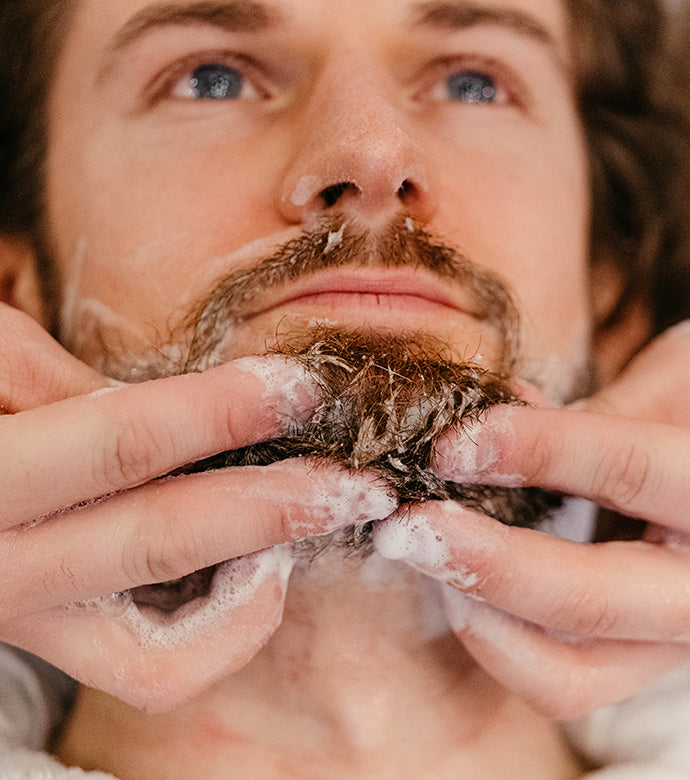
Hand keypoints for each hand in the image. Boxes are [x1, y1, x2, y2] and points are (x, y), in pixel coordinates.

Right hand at [0, 306, 396, 711]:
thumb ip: (73, 385)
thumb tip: (187, 407)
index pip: (120, 444)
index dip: (220, 413)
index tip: (300, 388)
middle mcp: (3, 570)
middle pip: (160, 541)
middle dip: (274, 505)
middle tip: (357, 481)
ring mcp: (34, 620)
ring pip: (161, 647)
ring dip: (257, 584)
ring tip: (312, 523)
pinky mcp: (60, 645)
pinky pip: (155, 674)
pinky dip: (222, 635)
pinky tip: (257, 574)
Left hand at [373, 322, 689, 719]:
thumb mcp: (670, 390)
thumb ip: (595, 406)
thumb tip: (501, 405)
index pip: (627, 471)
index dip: (533, 452)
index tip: (451, 444)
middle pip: (589, 599)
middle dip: (483, 562)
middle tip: (406, 527)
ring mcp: (666, 640)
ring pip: (568, 672)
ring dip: (478, 614)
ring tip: (426, 555)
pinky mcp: (631, 661)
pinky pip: (559, 684)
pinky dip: (496, 644)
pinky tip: (456, 588)